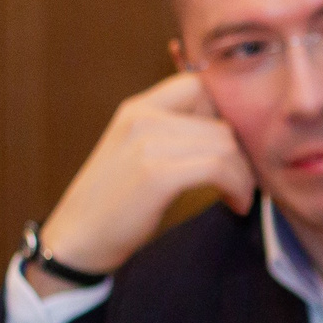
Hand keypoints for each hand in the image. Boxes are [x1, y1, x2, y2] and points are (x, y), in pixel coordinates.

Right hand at [33, 72, 258, 288]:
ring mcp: (147, 143)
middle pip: (221, 120)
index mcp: (138, 108)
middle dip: (242, 154)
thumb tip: (230, 130)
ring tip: (238, 195)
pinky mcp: (156, 173)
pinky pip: (219, 167)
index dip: (225, 114)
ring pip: (226, 145)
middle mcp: (142, 117)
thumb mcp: (139, 152)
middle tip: (243, 180)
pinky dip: (237, 187)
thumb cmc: (116, 201)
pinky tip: (235, 204)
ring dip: (243, 175)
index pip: (198, 84)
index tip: (230, 149)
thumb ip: (173, 133)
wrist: (78, 238)